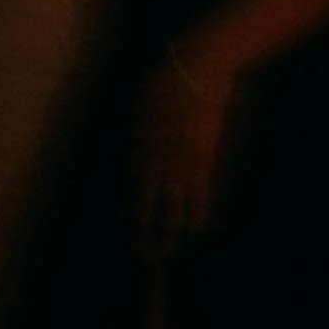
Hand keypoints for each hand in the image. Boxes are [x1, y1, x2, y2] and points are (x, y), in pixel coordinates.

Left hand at [133, 38, 240, 256]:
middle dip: (143, 235)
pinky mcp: (204, 161)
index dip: (126, 217)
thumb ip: (133, 136)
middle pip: (146, 207)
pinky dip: (198, 216)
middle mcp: (155, 163)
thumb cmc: (164, 82)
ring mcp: (181, 164)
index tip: (125, 237)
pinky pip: (200, 196)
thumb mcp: (136, 109)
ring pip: (173, 208)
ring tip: (168, 256)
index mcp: (136, 149)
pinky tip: (198, 232)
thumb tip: (129, 154)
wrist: (197, 69)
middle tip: (142, 259)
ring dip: (170, 235)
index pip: (127, 192)